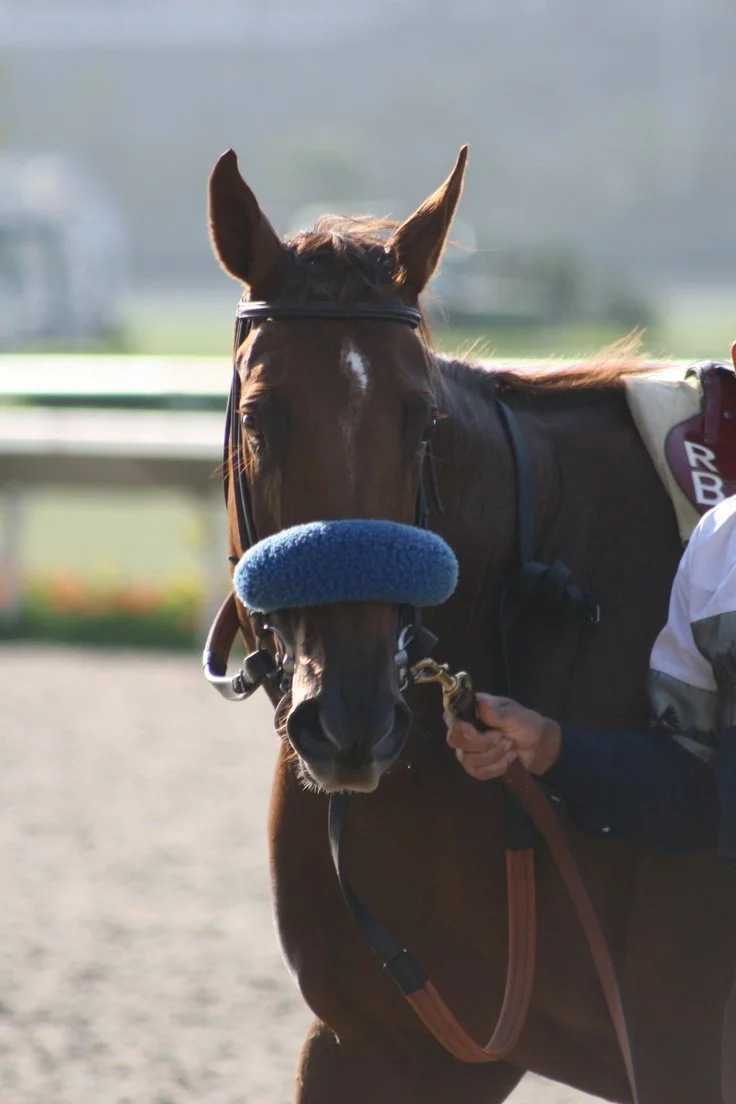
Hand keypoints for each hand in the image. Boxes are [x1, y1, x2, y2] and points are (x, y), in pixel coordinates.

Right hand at [444, 693, 561, 779]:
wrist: (539, 746)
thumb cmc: (526, 724)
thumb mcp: (515, 715)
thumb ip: (498, 713)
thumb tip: (482, 704)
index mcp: (471, 711)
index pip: (451, 717)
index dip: (459, 727)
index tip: (474, 731)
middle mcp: (464, 729)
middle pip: (455, 740)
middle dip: (483, 742)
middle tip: (502, 736)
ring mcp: (467, 749)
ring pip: (468, 759)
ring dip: (495, 754)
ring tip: (509, 745)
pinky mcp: (475, 767)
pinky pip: (477, 772)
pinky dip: (497, 767)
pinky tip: (508, 758)